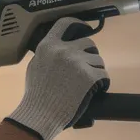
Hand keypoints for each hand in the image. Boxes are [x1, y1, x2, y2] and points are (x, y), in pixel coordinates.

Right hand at [6, 17, 108, 139]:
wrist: (41, 115)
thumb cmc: (36, 96)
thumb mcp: (35, 67)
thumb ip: (47, 55)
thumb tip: (58, 49)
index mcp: (48, 46)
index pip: (65, 23)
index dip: (78, 25)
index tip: (84, 29)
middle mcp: (64, 50)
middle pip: (88, 43)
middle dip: (90, 55)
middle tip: (87, 69)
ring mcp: (77, 63)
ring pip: (98, 60)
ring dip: (97, 70)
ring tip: (90, 84)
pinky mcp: (89, 77)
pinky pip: (104, 75)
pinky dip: (103, 83)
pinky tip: (97, 90)